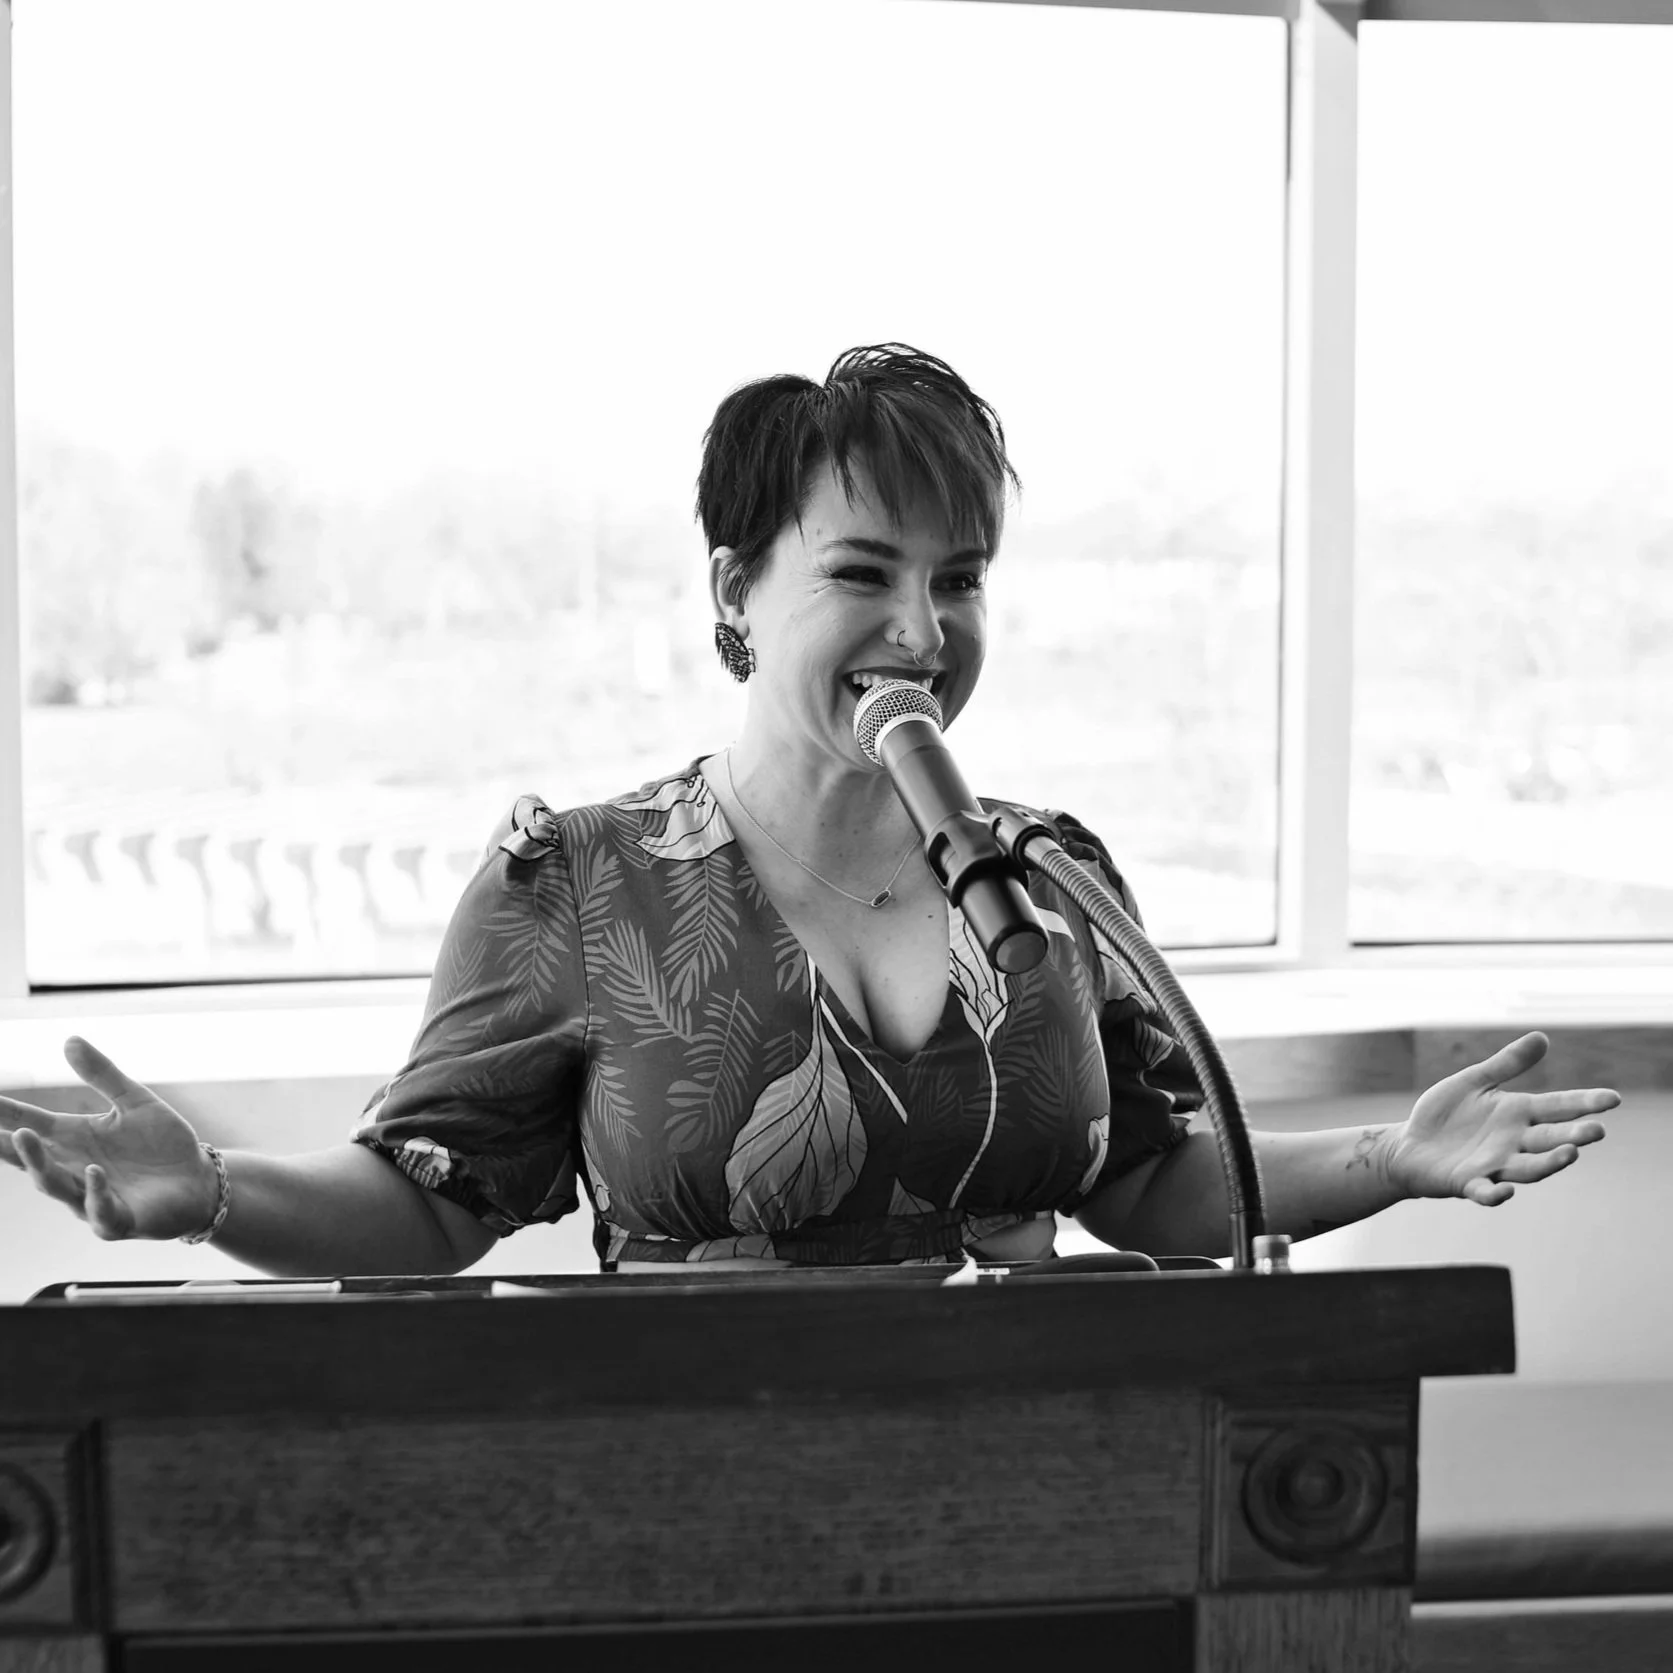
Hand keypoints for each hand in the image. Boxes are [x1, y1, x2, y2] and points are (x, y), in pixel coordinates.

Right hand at [0, 1037, 218, 1239]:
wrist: (198, 1179)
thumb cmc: (161, 1143)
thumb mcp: (134, 1101)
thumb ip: (102, 1074)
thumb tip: (69, 1039)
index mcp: (73, 1139)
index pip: (28, 1123)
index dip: (4, 1112)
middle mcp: (74, 1169)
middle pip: (31, 1159)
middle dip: (10, 1144)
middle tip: (3, 1126)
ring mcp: (91, 1197)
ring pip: (56, 1186)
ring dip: (40, 1164)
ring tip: (24, 1136)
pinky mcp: (118, 1220)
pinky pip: (100, 1211)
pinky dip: (95, 1193)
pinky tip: (94, 1172)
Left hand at [1388, 1032, 1615, 1206]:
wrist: (1409, 1145)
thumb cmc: (1446, 1113)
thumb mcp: (1474, 1081)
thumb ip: (1506, 1064)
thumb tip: (1542, 1036)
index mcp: (1517, 1113)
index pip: (1558, 1107)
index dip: (1585, 1103)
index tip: (1613, 1098)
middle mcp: (1513, 1142)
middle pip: (1550, 1139)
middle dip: (1574, 1135)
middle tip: (1597, 1130)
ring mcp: (1493, 1165)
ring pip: (1528, 1168)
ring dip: (1549, 1163)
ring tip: (1570, 1153)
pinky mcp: (1467, 1183)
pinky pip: (1485, 1191)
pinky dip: (1495, 1194)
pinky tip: (1506, 1191)